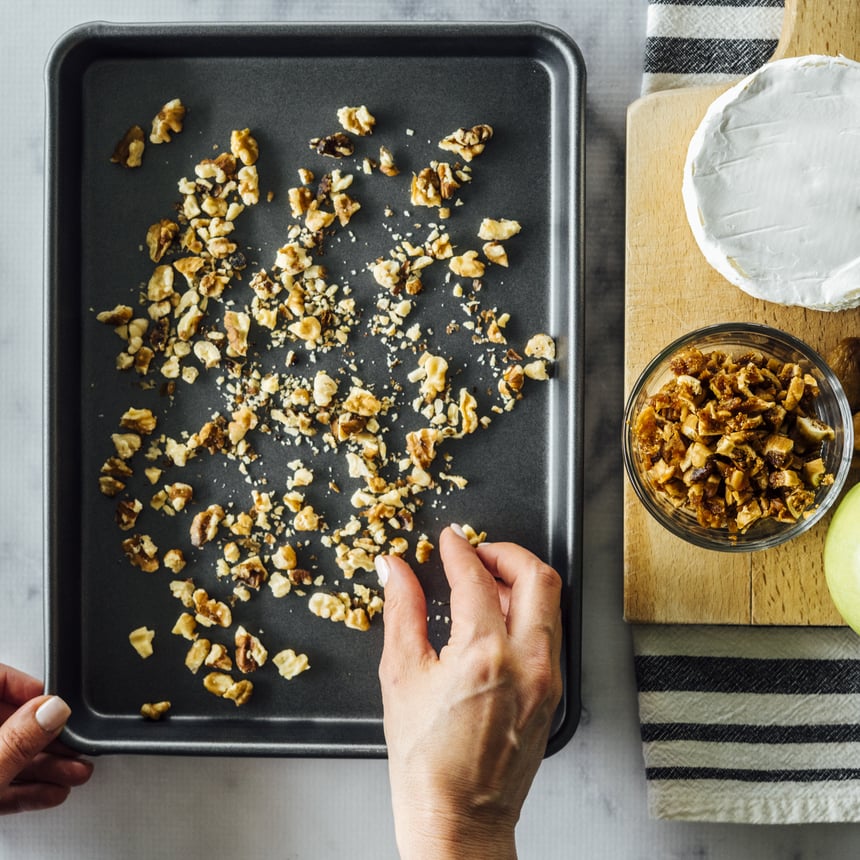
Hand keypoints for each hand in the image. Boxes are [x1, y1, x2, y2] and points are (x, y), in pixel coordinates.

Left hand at [0, 664, 92, 812]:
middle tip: (74, 742)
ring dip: (45, 765)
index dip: (28, 686)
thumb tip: (55, 709)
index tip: (55, 701)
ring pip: (6, 754)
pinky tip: (51, 791)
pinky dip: (25, 788)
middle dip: (48, 736)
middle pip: (8, 720)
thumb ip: (18, 741)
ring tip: (74, 772)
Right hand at [377, 526, 562, 859]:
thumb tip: (396, 570)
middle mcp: (526, 661)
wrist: (459, 820)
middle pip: (538, 576)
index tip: (449, 541)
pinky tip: (496, 621)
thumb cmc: (426, 762)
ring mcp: (546, 679)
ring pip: (550, 604)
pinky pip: (548, 634)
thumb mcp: (400, 676)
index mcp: (483, 653)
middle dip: (506, 552)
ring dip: (519, 581)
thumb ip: (401, 611)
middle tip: (478, 551)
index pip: (476, 577)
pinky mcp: (552, 694)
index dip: (459, 550)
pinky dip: (526, 613)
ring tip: (484, 585)